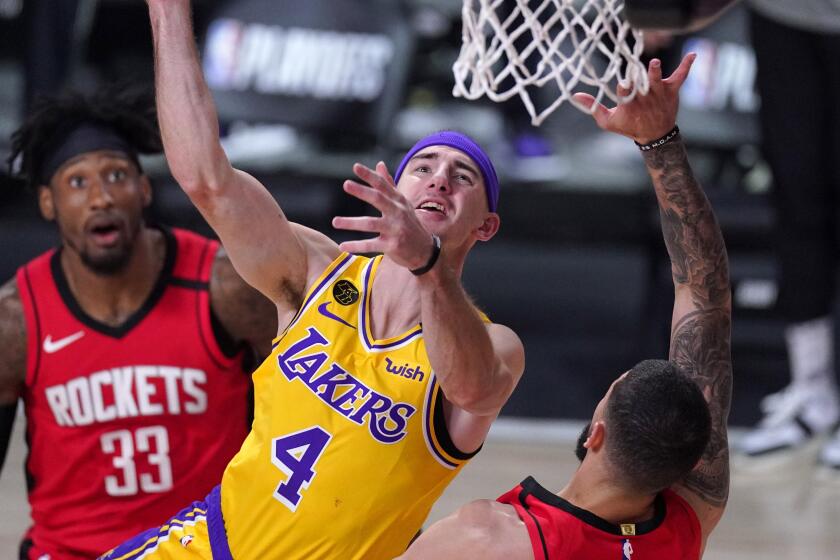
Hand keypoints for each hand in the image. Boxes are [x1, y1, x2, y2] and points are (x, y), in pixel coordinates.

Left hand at [333, 162, 435, 270]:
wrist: (425, 251)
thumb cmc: (410, 224)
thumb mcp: (402, 203)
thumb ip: (388, 184)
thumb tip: (379, 164)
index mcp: (398, 201)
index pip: (382, 185)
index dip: (369, 175)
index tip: (356, 167)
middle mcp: (398, 213)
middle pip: (378, 199)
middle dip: (362, 191)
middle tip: (346, 184)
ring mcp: (395, 229)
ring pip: (370, 224)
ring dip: (351, 223)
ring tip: (335, 222)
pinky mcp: (392, 245)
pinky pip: (370, 245)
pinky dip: (356, 245)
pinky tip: (343, 246)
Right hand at [573, 53, 695, 143]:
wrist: (656, 135)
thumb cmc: (629, 126)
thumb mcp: (608, 121)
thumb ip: (592, 107)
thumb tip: (575, 94)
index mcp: (629, 105)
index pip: (625, 94)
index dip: (624, 89)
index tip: (623, 84)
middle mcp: (644, 98)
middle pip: (640, 85)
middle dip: (639, 79)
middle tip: (636, 70)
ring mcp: (659, 93)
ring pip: (657, 81)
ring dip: (655, 73)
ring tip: (654, 64)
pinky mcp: (672, 89)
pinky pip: (681, 75)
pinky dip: (686, 65)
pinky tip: (692, 54)